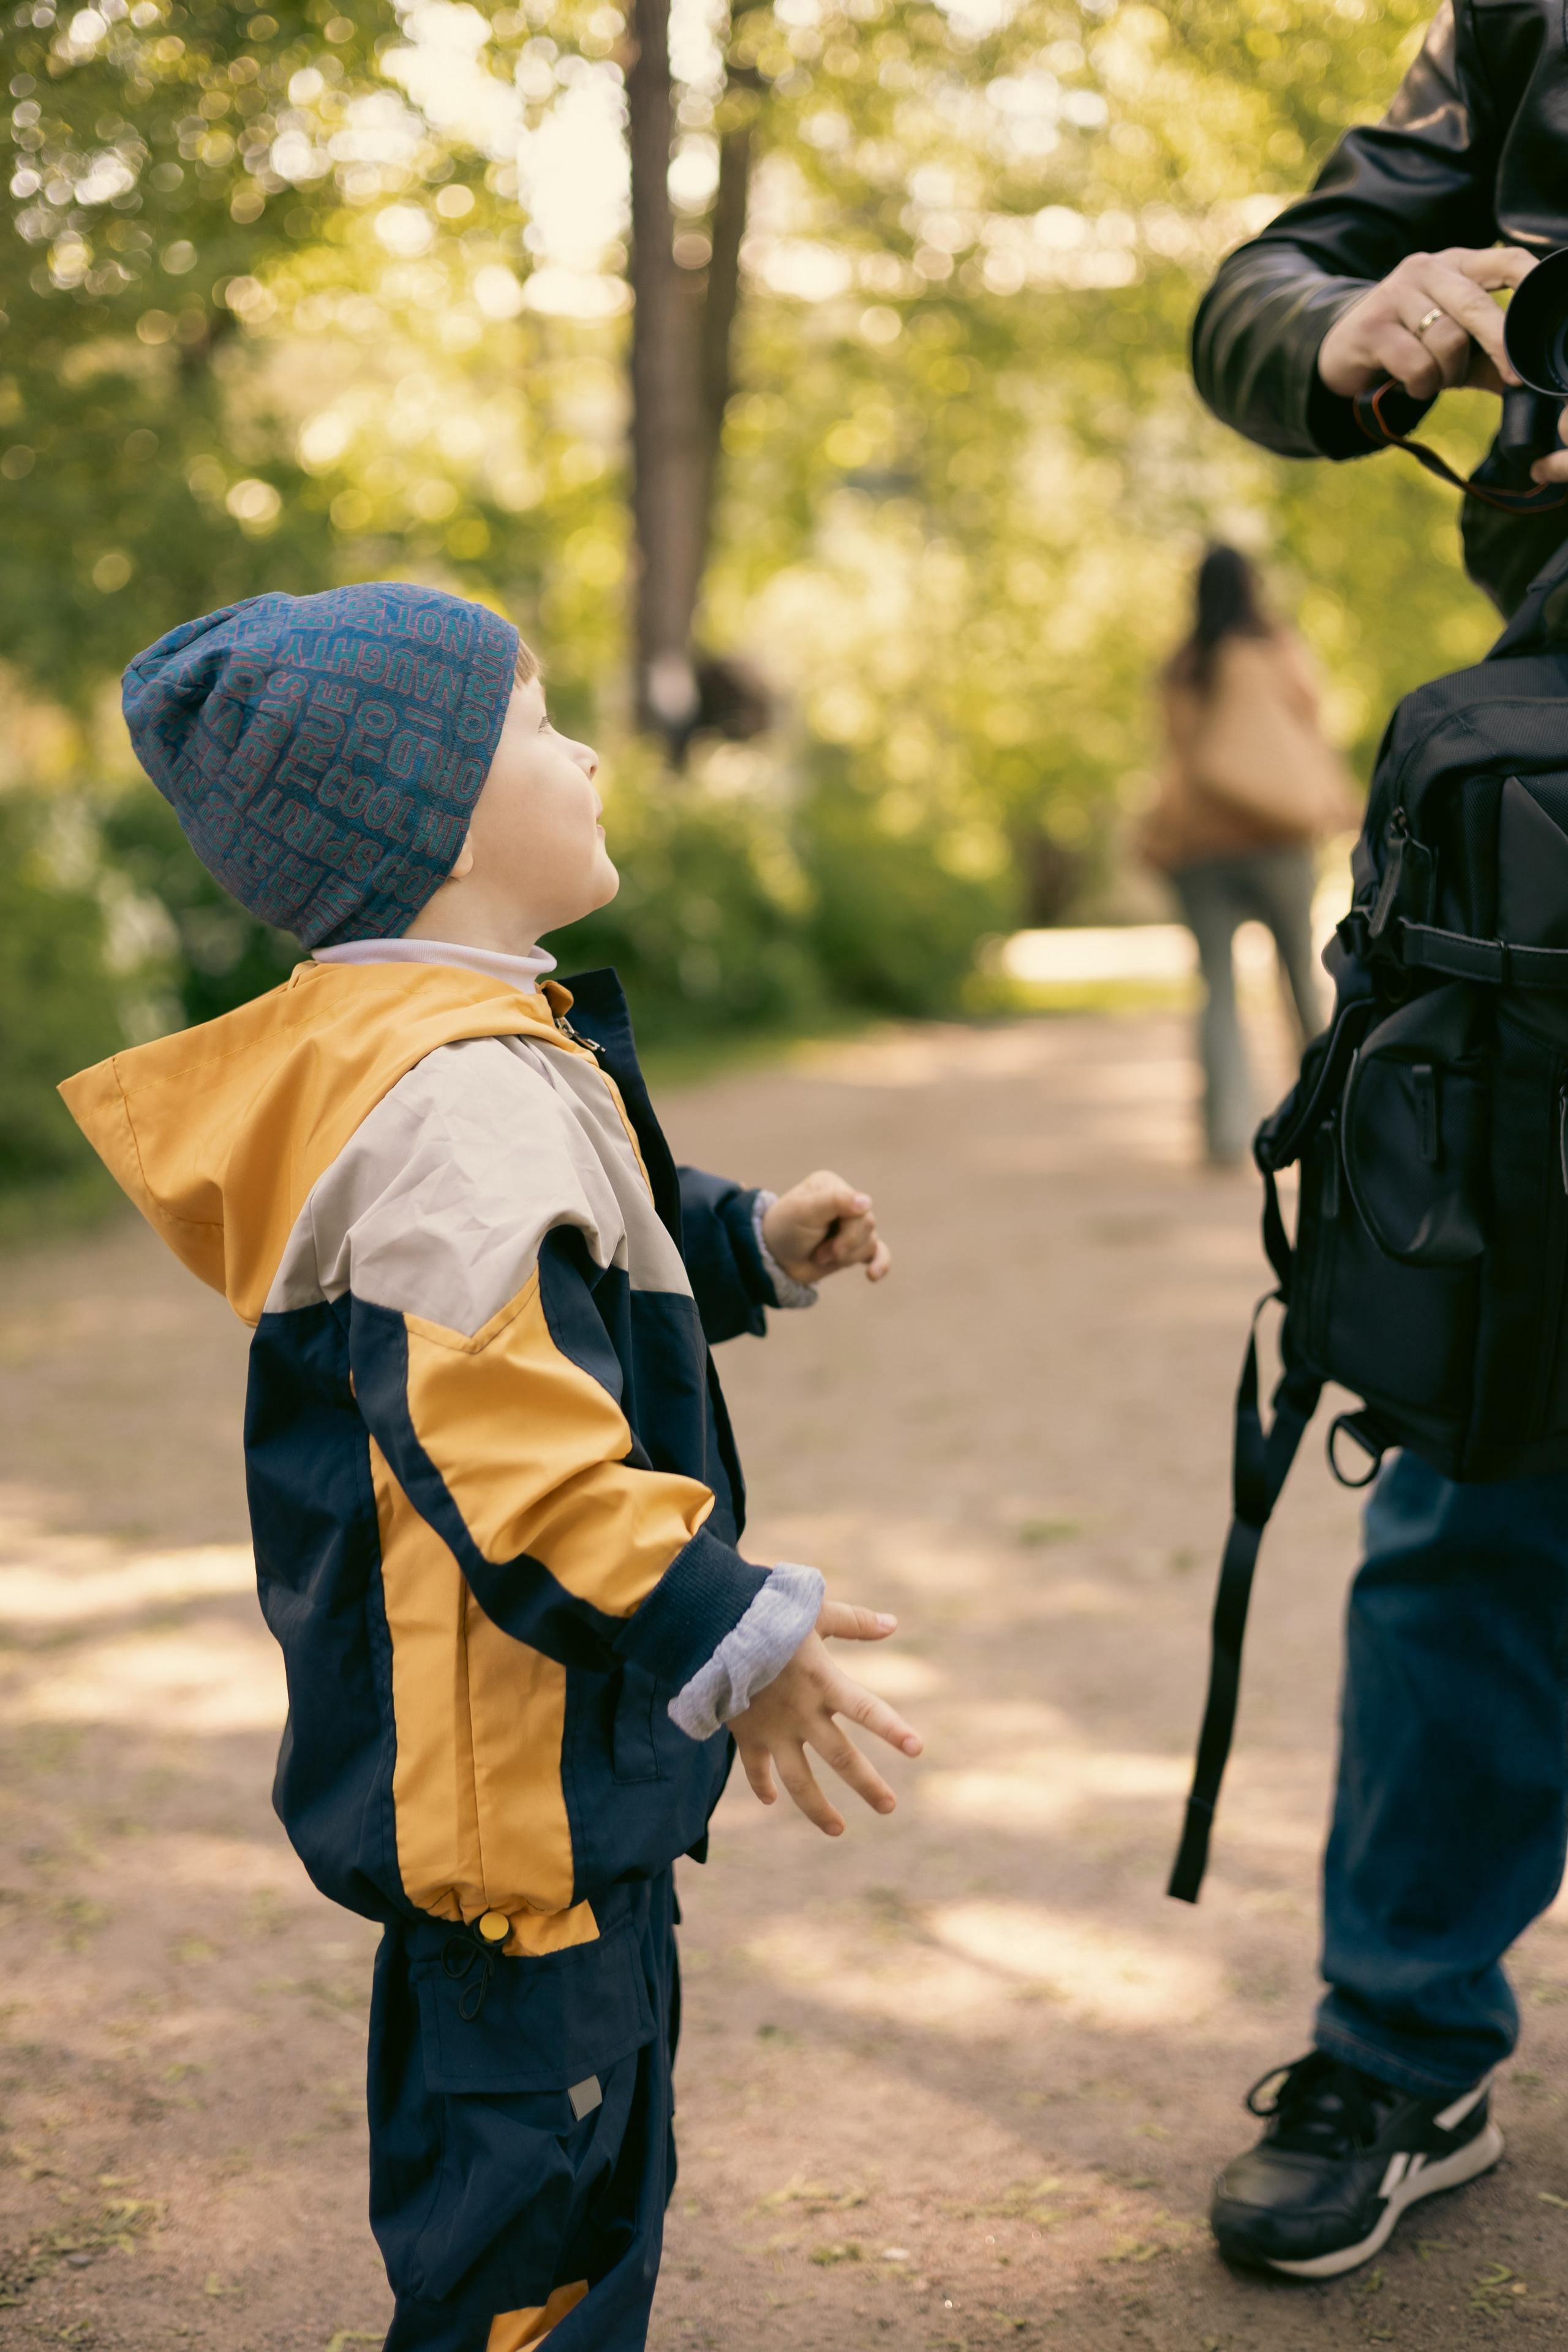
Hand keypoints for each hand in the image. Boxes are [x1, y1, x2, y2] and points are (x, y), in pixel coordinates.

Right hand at [730, 1600, 923, 1835]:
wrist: (709, 1625)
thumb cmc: (764, 1610)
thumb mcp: (813, 1610)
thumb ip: (854, 1621)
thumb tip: (893, 1624)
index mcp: (823, 1681)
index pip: (867, 1710)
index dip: (892, 1729)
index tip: (917, 1749)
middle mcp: (802, 1712)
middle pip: (841, 1757)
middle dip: (866, 1784)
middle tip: (889, 1807)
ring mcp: (773, 1728)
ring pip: (798, 1780)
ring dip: (818, 1808)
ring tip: (838, 1830)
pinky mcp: (746, 1732)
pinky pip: (754, 1767)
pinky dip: (762, 1785)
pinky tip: (771, 1800)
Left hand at [762, 1168, 890, 1285]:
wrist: (773, 1259)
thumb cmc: (784, 1229)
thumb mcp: (803, 1212)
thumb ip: (834, 1202)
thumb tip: (867, 1202)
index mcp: (833, 1186)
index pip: (859, 1208)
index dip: (846, 1233)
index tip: (820, 1248)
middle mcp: (847, 1203)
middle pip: (867, 1225)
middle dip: (843, 1246)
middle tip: (817, 1254)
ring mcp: (853, 1225)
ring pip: (871, 1242)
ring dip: (846, 1258)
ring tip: (820, 1258)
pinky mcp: (856, 1246)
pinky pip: (879, 1252)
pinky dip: (880, 1263)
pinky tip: (874, 1275)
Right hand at [1316, 245, 1535, 403]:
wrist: (1341, 351)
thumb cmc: (1408, 345)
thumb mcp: (1452, 345)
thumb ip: (1490, 356)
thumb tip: (1532, 382)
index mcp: (1456, 265)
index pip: (1506, 260)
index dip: (1532, 281)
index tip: (1552, 307)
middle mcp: (1427, 270)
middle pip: (1477, 305)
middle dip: (1499, 345)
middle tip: (1514, 377)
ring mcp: (1396, 294)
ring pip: (1447, 341)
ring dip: (1448, 374)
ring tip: (1436, 380)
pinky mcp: (1372, 327)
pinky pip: (1417, 365)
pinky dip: (1422, 385)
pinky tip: (1412, 384)